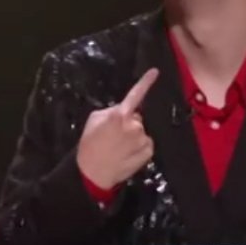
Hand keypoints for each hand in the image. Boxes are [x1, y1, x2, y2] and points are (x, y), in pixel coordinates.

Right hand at [76, 68, 158, 189]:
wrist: (92, 173)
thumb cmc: (89, 145)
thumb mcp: (93, 120)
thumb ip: (111, 111)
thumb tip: (122, 110)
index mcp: (119, 115)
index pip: (135, 94)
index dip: (146, 82)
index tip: (156, 71)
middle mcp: (135, 125)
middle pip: (137, 117)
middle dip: (130, 122)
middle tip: (115, 135)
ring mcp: (143, 139)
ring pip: (142, 131)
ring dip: (134, 136)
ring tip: (119, 147)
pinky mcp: (148, 151)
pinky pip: (146, 143)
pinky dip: (139, 147)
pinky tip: (127, 154)